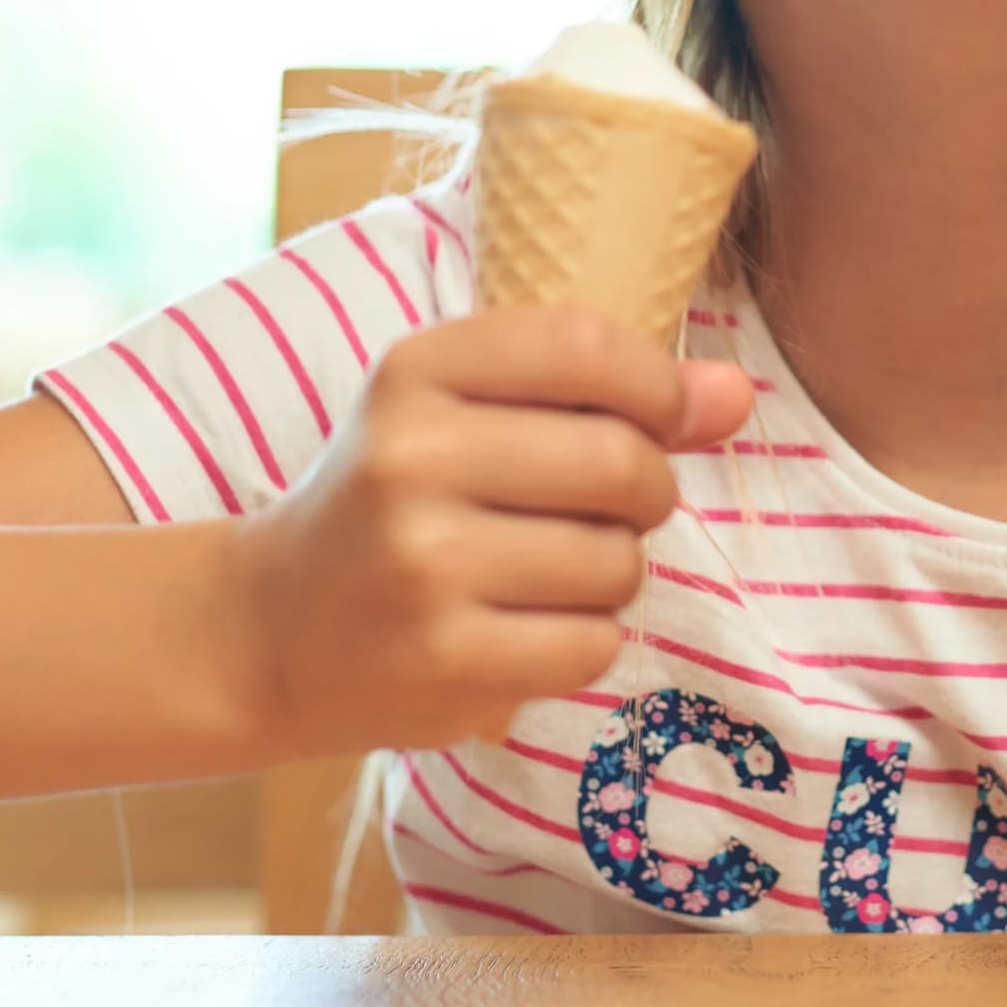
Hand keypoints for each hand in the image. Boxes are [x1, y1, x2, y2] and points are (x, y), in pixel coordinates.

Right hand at [229, 307, 754, 752]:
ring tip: (545, 576)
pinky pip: (593, 644)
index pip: (587, 347)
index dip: (658, 386)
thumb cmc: (391, 505)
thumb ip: (606, 393)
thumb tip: (738, 397)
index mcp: (415, 373)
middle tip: (606, 512)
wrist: (268, 630)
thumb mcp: (462, 414)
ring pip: (617, 562)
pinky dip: (581, 642)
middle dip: (645, 493)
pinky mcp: (446, 659)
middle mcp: (410, 459)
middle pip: (623, 461)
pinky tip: (523, 631)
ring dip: (610, 575)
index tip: (663, 418)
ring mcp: (424, 564)